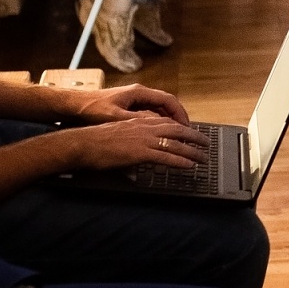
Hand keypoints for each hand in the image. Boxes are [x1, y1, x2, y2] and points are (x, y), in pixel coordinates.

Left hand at [70, 83, 190, 125]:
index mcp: (139, 93)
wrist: (72, 106)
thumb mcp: (115, 117)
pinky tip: (160, 134)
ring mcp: (134, 100)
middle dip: (179, 118)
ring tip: (178, 135)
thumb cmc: (91, 109)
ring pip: (159, 109)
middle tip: (188, 133)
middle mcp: (139, 94)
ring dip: (170, 121)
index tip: (187, 127)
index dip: (180, 114)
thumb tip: (158, 126)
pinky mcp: (129, 107)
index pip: (168, 100)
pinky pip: (151, 113)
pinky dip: (159, 123)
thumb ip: (137, 121)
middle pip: (167, 104)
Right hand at [71, 116, 209, 171]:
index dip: (181, 127)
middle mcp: (144, 127)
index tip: (191, 132)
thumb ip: (130, 145)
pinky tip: (189, 165)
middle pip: (177, 129)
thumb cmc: (94, 142)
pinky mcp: (140, 152)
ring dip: (192, 151)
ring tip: (203, 157)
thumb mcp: (117, 137)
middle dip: (194, 136)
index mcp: (138, 121)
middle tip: (206, 142)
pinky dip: (180, 161)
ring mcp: (144, 139)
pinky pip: (166, 157)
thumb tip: (136, 162)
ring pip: (175, 143)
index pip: (166, 122)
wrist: (82, 143)